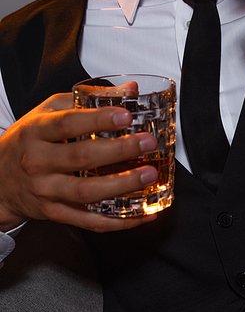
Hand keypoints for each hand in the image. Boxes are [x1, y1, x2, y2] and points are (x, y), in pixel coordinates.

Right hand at [0, 93, 159, 231]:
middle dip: (119, 150)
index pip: (68, 123)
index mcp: (37, 131)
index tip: (126, 116)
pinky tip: (141, 213)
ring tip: (148, 175)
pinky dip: (118, 220)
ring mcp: (46, 190)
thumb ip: (89, 99)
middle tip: (147, 143)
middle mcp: (39, 161)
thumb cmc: (28, 141)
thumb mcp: (49, 111)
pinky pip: (89, 221)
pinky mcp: (55, 213)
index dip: (99, 119)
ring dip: (122, 185)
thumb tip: (130, 90)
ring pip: (86, 192)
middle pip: (81, 157)